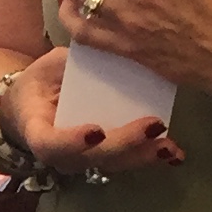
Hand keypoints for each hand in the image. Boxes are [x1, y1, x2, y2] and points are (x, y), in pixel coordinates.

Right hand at [0, 48, 181, 182]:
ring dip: (143, 156)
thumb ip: (68, 64)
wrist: (36, 103)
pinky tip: (174, 153)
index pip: (50, 144)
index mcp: (38, 130)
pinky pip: (126, 160)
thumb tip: (99, 47)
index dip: (71, 142)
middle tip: (152, 127)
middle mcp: (61, 154)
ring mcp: (84, 159)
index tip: (96, 131)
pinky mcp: (104, 157)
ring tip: (170, 147)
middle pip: (91, 158)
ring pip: (113, 164)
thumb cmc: (42, 82)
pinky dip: (150, 156)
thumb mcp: (48, 67)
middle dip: (124, 145)